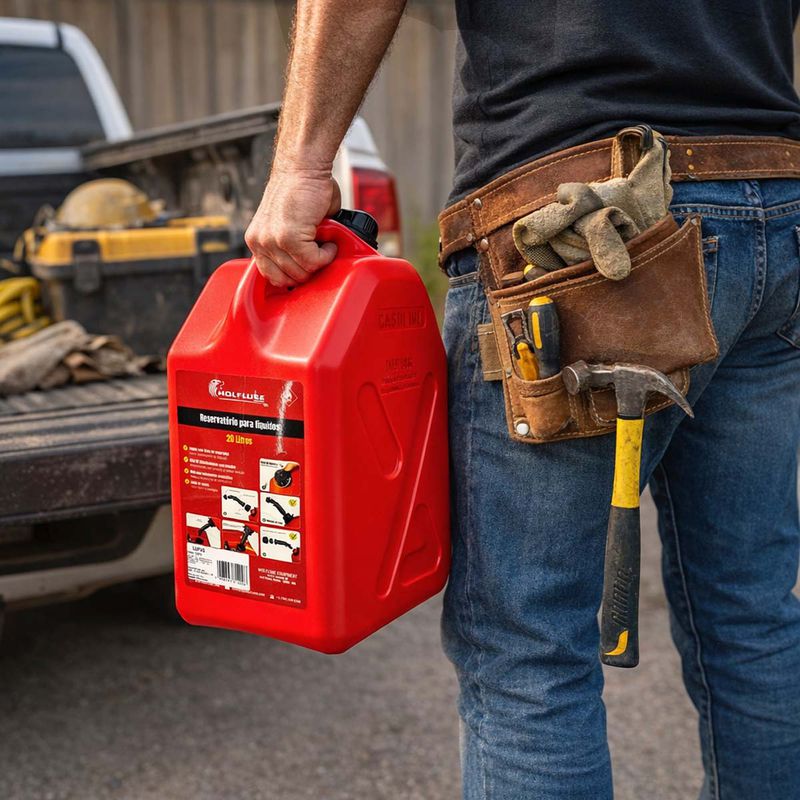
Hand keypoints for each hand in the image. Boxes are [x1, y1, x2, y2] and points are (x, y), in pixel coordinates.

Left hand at [245, 166, 341, 286]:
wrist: (303, 167)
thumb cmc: (301, 188)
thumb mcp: (288, 224)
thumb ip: (293, 245)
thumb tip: (311, 262)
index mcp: (257, 239)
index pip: (271, 275)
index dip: (294, 275)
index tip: (308, 268)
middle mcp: (260, 242)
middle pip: (288, 278)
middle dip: (309, 269)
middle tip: (320, 254)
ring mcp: (272, 241)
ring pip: (302, 271)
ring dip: (320, 261)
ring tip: (325, 244)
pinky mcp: (289, 238)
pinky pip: (313, 261)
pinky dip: (327, 254)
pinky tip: (329, 242)